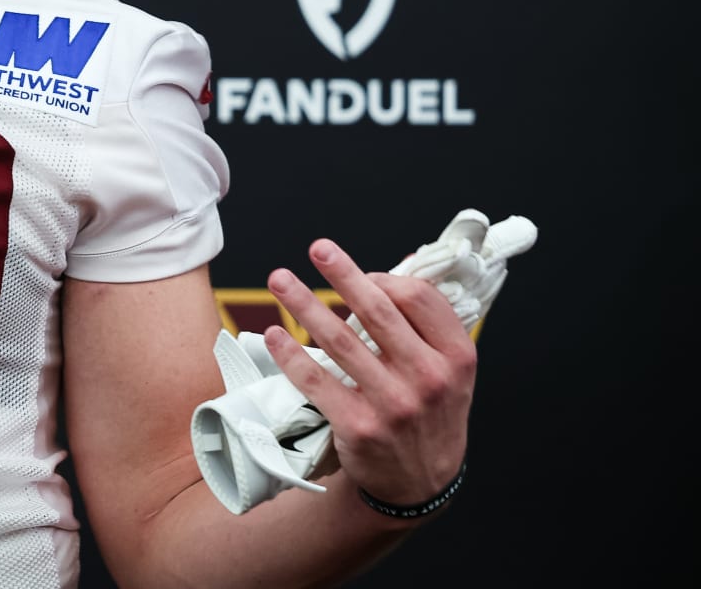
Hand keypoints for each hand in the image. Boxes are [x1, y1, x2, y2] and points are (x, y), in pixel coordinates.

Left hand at [263, 239, 473, 509]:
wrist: (421, 483)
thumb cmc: (430, 413)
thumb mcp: (450, 371)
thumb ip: (426, 326)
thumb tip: (392, 269)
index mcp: (456, 357)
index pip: (420, 298)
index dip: (386, 278)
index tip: (362, 273)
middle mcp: (428, 378)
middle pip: (377, 311)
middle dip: (343, 274)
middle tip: (317, 248)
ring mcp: (393, 404)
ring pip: (340, 340)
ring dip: (303, 304)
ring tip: (279, 279)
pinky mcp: (358, 426)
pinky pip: (316, 380)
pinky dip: (291, 353)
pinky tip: (274, 333)